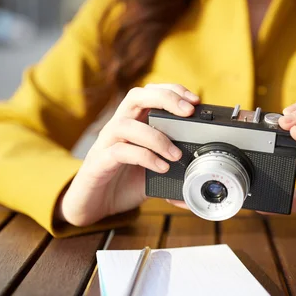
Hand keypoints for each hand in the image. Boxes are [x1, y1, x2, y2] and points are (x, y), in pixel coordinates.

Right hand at [57, 83, 199, 226]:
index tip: (196, 101)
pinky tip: (161, 167)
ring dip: (156, 136)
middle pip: (136, 96)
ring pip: (125, 124)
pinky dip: (144, 157)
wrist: (93, 204)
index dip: (172, 90)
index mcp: (134, 122)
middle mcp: (118, 127)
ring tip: (176, 154)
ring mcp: (106, 143)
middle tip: (188, 112)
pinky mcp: (99, 162)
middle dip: (164, 98)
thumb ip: (174, 165)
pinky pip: (120, 151)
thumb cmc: (124, 182)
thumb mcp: (155, 170)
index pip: (150, 93)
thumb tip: (202, 173)